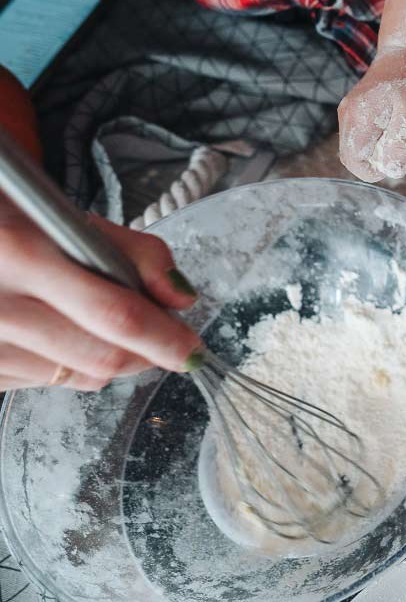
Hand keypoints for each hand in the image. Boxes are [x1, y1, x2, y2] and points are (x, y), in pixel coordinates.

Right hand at [0, 196, 201, 390]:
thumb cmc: (12, 220)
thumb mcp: (70, 217)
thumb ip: (137, 254)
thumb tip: (182, 299)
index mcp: (20, 251)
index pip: (114, 314)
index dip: (163, 339)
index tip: (191, 348)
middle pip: (99, 357)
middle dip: (145, 355)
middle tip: (163, 338)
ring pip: (75, 378)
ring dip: (108, 360)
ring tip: (96, 322)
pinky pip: (45, 384)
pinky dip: (68, 367)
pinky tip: (54, 332)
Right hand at [337, 47, 405, 182]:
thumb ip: (402, 141)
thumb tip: (394, 171)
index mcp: (358, 118)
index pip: (354, 162)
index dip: (376, 169)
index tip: (397, 156)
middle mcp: (347, 116)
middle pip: (352, 157)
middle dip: (376, 159)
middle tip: (400, 139)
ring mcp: (348, 113)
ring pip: (356, 148)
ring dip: (377, 149)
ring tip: (397, 127)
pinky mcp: (354, 112)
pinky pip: (360, 138)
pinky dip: (376, 140)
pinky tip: (392, 123)